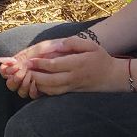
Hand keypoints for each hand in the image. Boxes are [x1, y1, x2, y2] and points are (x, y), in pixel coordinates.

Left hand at [0, 36, 119, 98]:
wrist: (112, 76)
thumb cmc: (100, 58)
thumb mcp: (90, 45)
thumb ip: (73, 43)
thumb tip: (58, 45)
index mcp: (77, 64)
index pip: (55, 65)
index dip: (40, 64)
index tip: (30, 60)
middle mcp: (73, 77)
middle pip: (50, 80)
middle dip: (34, 75)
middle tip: (24, 69)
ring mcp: (72, 86)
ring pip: (51, 89)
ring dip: (37, 84)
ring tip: (27, 76)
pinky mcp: (71, 91)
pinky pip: (55, 93)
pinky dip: (44, 90)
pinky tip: (37, 83)